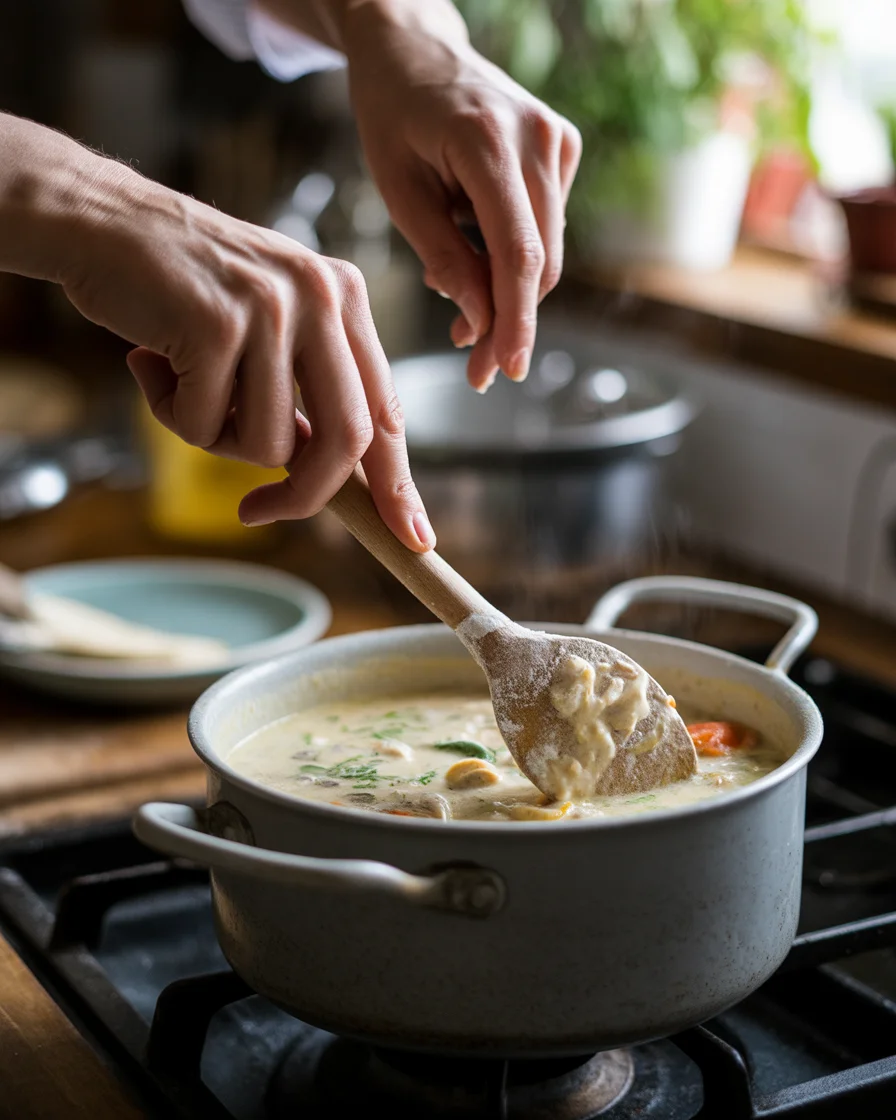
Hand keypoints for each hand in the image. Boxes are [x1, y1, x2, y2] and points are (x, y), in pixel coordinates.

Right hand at [60, 162, 433, 547]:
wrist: (99, 219)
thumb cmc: (183, 284)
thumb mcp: (270, 321)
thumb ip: (309, 388)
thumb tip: (332, 476)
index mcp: (346, 297)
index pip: (386, 409)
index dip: (399, 482)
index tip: (412, 536)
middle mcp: (322, 298)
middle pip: (346, 440)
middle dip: (306, 495)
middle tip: (257, 513)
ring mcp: (272, 310)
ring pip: (267, 444)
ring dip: (215, 436)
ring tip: (183, 380)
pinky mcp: (217, 325)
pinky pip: (202, 426)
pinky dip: (170, 412)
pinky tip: (151, 361)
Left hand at [341, 2, 580, 391]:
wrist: (415, 47)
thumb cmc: (392, 114)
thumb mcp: (398, 190)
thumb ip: (442, 256)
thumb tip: (480, 321)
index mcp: (489, 143)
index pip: (519, 254)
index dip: (516, 321)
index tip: (506, 368)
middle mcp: (538, 138)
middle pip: (539, 261)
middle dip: (508, 320)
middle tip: (474, 365)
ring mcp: (558, 140)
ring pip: (547, 250)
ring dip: (507, 293)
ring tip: (460, 315)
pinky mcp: (563, 148)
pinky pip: (545, 226)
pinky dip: (512, 257)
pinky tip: (472, 255)